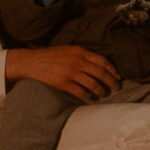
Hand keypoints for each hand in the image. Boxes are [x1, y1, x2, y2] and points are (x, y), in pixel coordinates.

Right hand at [5, 45, 120, 100]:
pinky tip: (91, 99)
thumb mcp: (68, 50)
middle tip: (116, 87)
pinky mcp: (63, 83)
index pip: (102, 61)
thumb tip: (98, 64)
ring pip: (93, 84)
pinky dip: (88, 96)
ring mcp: (70, 73)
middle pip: (101, 73)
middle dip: (111, 82)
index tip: (118, 76)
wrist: (31, 62)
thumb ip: (82, 55)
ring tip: (104, 94)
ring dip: (101, 91)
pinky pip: (80, 92)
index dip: (113, 70)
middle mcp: (77, 61)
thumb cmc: (50, 56)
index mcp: (80, 52)